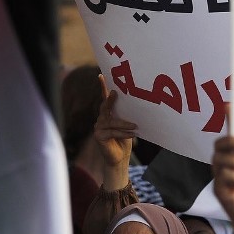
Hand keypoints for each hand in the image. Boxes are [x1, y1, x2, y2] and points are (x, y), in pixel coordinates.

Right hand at [93, 75, 136, 189]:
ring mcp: (98, 127)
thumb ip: (126, 115)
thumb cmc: (125, 139)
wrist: (120, 158)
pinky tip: (132, 134)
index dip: (102, 87)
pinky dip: (123, 133)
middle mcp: (100, 119)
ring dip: (124, 124)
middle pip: (105, 107)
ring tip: (135, 126)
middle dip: (110, 100)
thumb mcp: (127, 125)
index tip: (101, 75)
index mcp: (107, 114)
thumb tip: (135, 104)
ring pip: (111, 121)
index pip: (105, 99)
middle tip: (116, 93)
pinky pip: (112, 132)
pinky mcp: (99, 136)